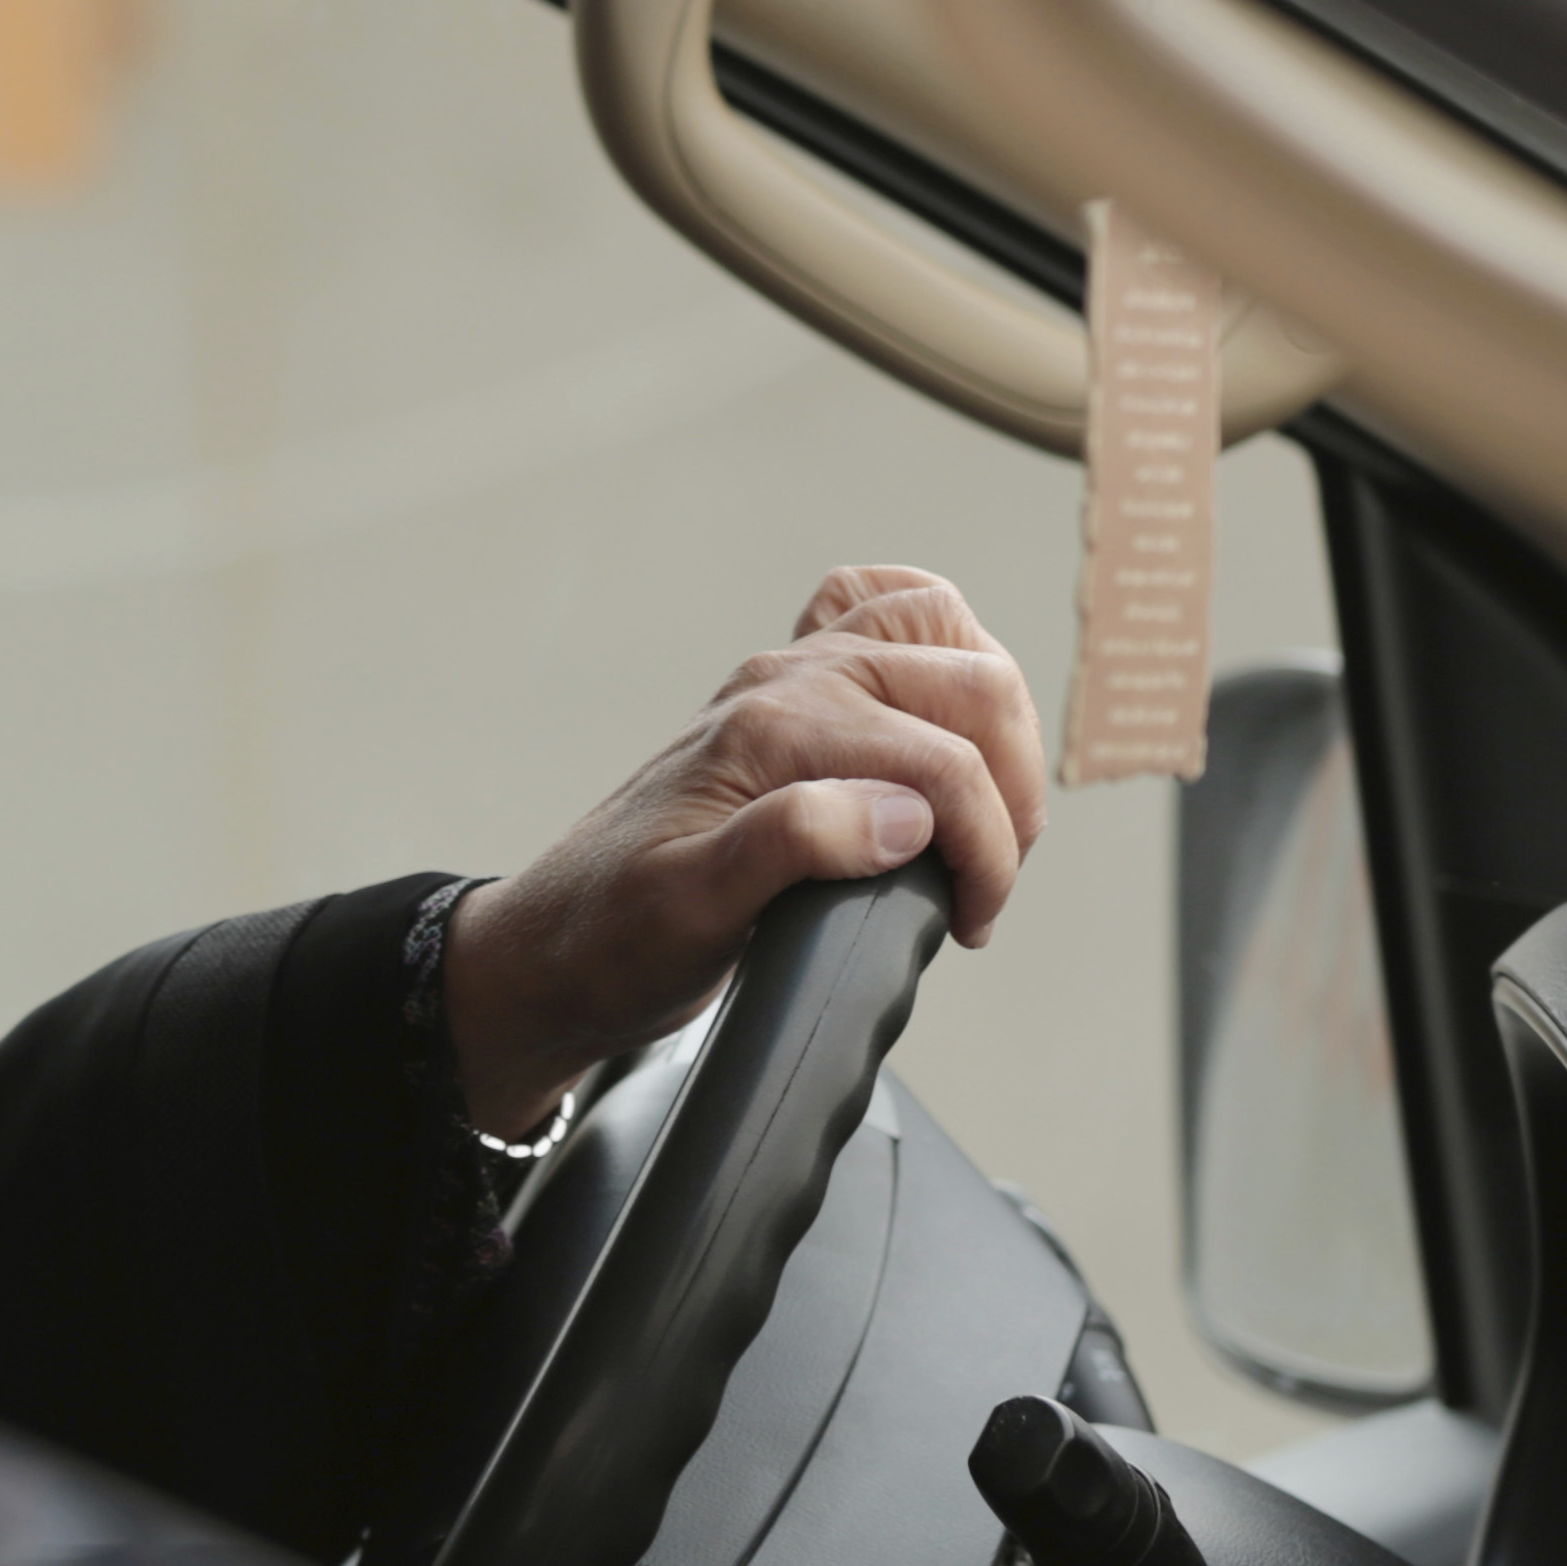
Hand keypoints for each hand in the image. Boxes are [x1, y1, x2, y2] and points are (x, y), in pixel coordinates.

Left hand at [443, 566, 1045, 1141]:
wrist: (556, 944)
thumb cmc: (615, 934)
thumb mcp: (693, 909)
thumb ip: (792, 846)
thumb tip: (898, 814)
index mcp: (772, 731)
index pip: (943, 763)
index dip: (986, 847)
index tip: (973, 916)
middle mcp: (786, 687)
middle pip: (969, 683)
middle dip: (1011, 784)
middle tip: (988, 875)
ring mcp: (791, 683)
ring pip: (941, 634)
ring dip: (995, 719)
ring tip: (986, 812)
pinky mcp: (796, 701)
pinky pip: (884, 621)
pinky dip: (937, 648)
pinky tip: (945, 714)